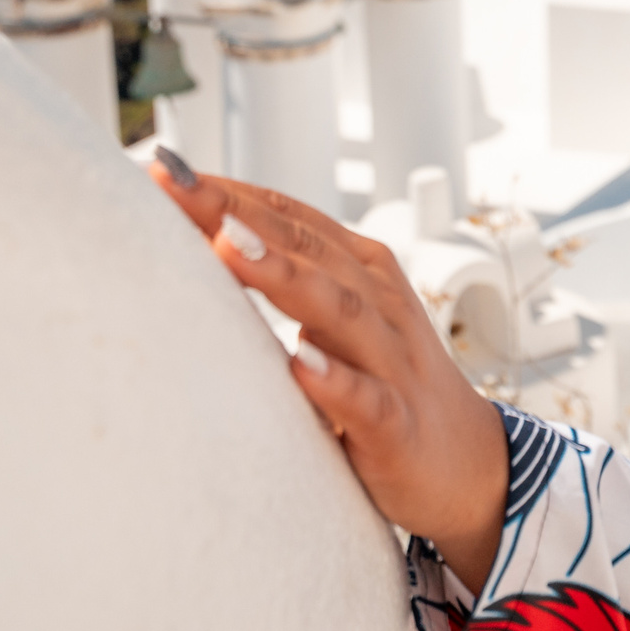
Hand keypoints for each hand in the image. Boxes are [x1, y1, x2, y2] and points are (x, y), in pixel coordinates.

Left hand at [149, 148, 506, 594]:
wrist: (467, 462)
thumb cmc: (384, 380)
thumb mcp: (339, 319)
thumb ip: (290, 278)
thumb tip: (205, 239)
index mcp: (361, 271)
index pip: (289, 218)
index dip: (229, 191)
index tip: (163, 168)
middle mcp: (378, 303)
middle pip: (304, 248)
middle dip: (236, 214)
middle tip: (172, 183)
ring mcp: (390, 361)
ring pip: (338, 309)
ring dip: (284, 277)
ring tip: (227, 247)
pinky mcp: (397, 423)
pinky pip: (367, 400)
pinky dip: (335, 381)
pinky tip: (300, 365)